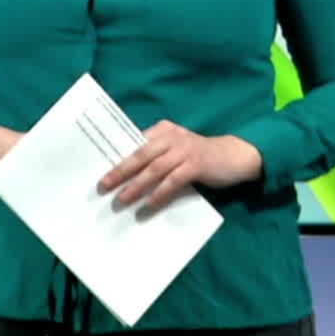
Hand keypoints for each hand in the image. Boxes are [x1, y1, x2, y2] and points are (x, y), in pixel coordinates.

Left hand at [97, 123, 261, 211]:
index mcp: (162, 130)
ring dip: (136, 185)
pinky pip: (173, 180)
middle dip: (120, 171)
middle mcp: (170, 136)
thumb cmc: (199, 156)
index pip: (134, 144)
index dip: (117, 158)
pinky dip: (160, 193)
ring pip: (154, 168)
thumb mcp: (175, 150)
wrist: (234, 156)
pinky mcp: (196, 164)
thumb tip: (127, 176)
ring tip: (122, 199)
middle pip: (139, 155)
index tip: (100, 171)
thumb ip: (156, 156)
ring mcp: (184, 150)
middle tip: (103, 186)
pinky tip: (149, 204)